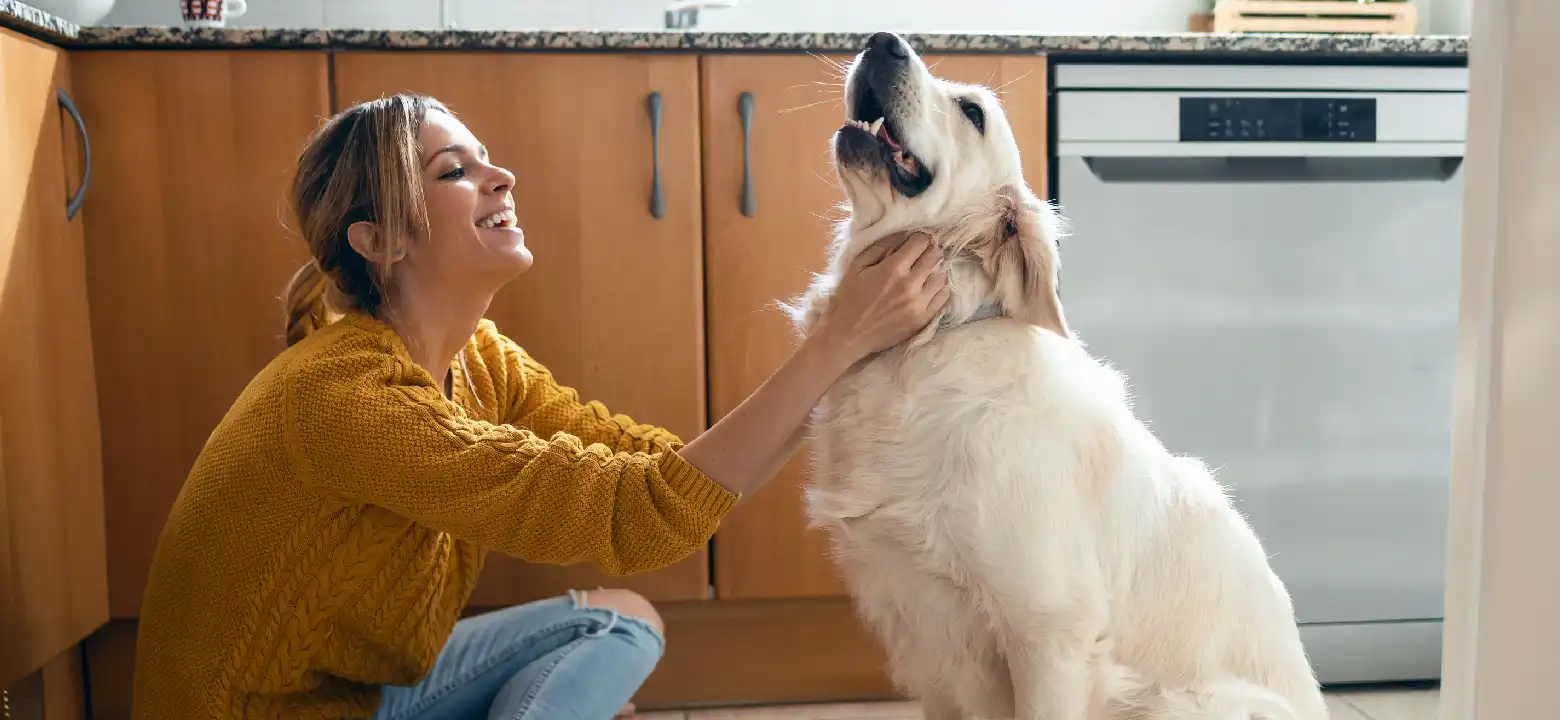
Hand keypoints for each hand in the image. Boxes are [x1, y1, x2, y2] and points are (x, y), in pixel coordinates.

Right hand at [817, 231, 948, 360]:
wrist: (848, 335)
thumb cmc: (849, 298)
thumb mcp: (857, 266)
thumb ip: (880, 247)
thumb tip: (902, 235)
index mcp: (893, 269)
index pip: (921, 242)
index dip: (919, 238)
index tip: (915, 242)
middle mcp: (910, 285)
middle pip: (934, 256)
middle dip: (929, 251)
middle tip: (921, 255)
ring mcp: (919, 304)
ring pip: (942, 277)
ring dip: (935, 271)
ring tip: (924, 274)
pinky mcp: (923, 319)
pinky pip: (943, 298)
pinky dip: (939, 290)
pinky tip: (928, 290)